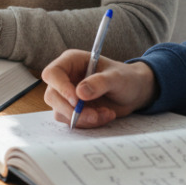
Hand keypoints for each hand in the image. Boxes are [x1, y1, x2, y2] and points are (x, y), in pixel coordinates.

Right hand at [41, 50, 156, 128]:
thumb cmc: (125, 78)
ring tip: (106, 113)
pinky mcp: (73, 109)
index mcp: (72, 61)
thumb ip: (100, 82)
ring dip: (83, 118)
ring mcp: (67, 95)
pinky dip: (88, 123)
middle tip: (94, 115)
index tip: (77, 101)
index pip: (52, 73)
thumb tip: (80, 93)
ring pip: (61, 112)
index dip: (61, 88)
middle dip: (72, 110)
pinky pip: (71, 121)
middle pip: (52, 96)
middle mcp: (66, 78)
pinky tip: (104, 116)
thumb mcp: (117, 77)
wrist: (133, 93)